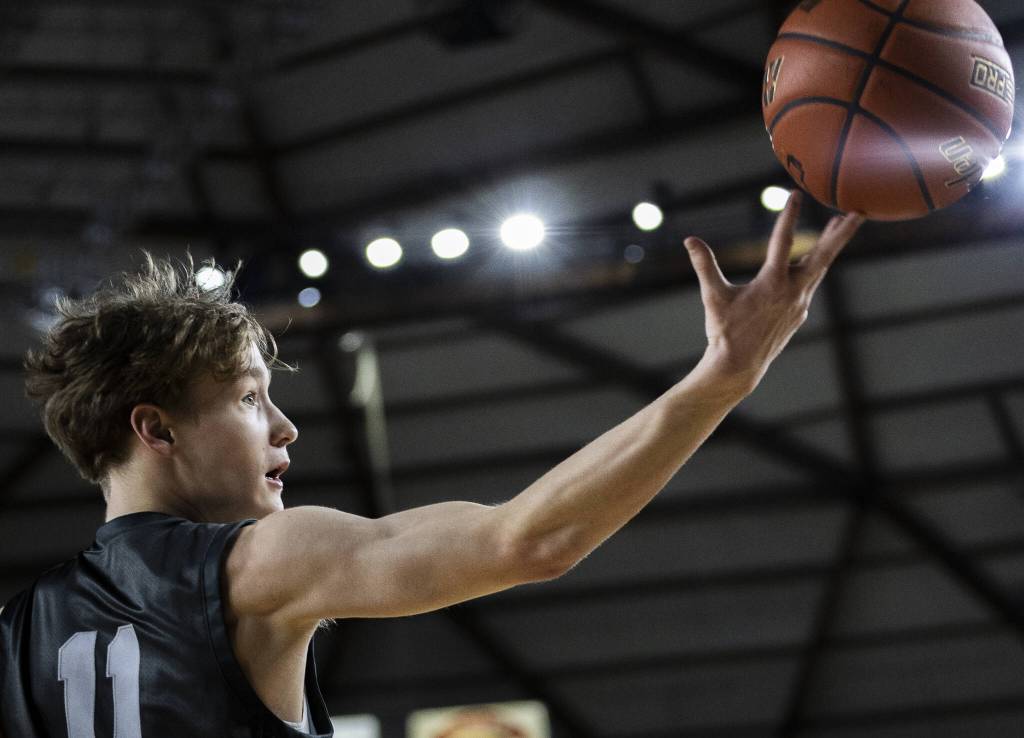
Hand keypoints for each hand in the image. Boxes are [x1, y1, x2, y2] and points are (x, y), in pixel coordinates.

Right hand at [684, 191, 864, 392]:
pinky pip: (811, 284)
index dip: (788, 217)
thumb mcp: (713, 296)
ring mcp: (800, 304)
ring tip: (838, 225)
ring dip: (829, 245)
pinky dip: (815, 267)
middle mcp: (792, 292)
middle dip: (841, 233)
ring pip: (820, 268)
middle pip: (823, 255)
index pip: (782, 242)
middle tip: (859, 212)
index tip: (796, 195)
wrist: (739, 366)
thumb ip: (704, 265)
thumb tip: (689, 240)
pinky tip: (812, 262)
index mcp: (771, 283)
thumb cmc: (724, 331)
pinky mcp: (799, 313)